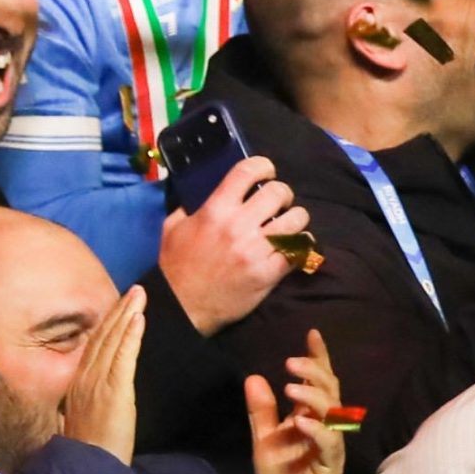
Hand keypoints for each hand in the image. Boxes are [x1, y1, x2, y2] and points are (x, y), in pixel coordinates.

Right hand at [63, 286, 144, 464]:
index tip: (120, 305)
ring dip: (126, 315)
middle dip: (119, 311)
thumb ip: (89, 399)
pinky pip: (123, 358)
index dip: (108, 324)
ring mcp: (98, 384)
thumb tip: (98, 389)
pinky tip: (138, 319)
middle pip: (102, 338)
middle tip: (135, 290)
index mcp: (78, 385)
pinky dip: (130, 336)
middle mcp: (84, 379)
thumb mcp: (85, 418)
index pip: (94, 347)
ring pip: (112, 342)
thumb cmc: (91, 449)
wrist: (90, 468)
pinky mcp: (114, 392)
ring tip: (139, 295)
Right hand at [159, 156, 306, 335]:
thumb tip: (203, 191)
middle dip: (282, 194)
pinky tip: (294, 245)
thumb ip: (189, 206)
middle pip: (279, 192)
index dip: (263, 166)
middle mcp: (238, 225)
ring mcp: (256, 249)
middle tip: (277, 204)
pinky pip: (300, 249)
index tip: (266, 172)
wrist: (182, 307)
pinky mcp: (269, 272)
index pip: (247, 171)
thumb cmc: (176, 266)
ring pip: (297, 218)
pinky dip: (301, 244)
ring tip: (287, 224)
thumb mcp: (173, 229)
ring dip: (295, 219)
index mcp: (215, 210)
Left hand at [247, 330, 347, 473]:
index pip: (319, 380)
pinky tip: (300, 422)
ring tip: (291, 388)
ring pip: (333, 412)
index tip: (312, 334)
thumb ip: (261, 410)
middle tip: (291, 363)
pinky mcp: (331, 463)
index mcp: (311, 414)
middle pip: (329, 390)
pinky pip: (329, 442)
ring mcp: (331, 442)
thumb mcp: (263, 438)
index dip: (318, 357)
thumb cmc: (282, 473)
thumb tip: (253, 376)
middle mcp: (326, 424)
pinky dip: (316, 430)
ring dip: (313, 397)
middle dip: (314, 372)